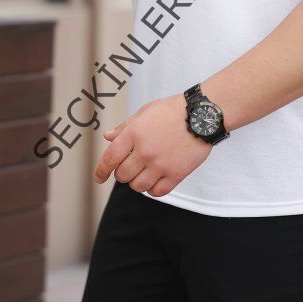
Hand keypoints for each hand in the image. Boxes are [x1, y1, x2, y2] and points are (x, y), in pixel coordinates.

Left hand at [93, 93, 211, 195]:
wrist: (203, 114)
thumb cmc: (174, 110)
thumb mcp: (146, 111)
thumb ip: (125, 127)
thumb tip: (108, 137)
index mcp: (134, 133)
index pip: (109, 159)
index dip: (101, 171)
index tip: (99, 178)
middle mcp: (144, 151)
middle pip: (122, 176)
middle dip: (123, 173)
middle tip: (132, 165)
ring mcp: (160, 164)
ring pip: (138, 186)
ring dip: (138, 181)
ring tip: (146, 171)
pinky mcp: (176, 174)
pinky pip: (157, 192)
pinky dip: (153, 189)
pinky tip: (157, 178)